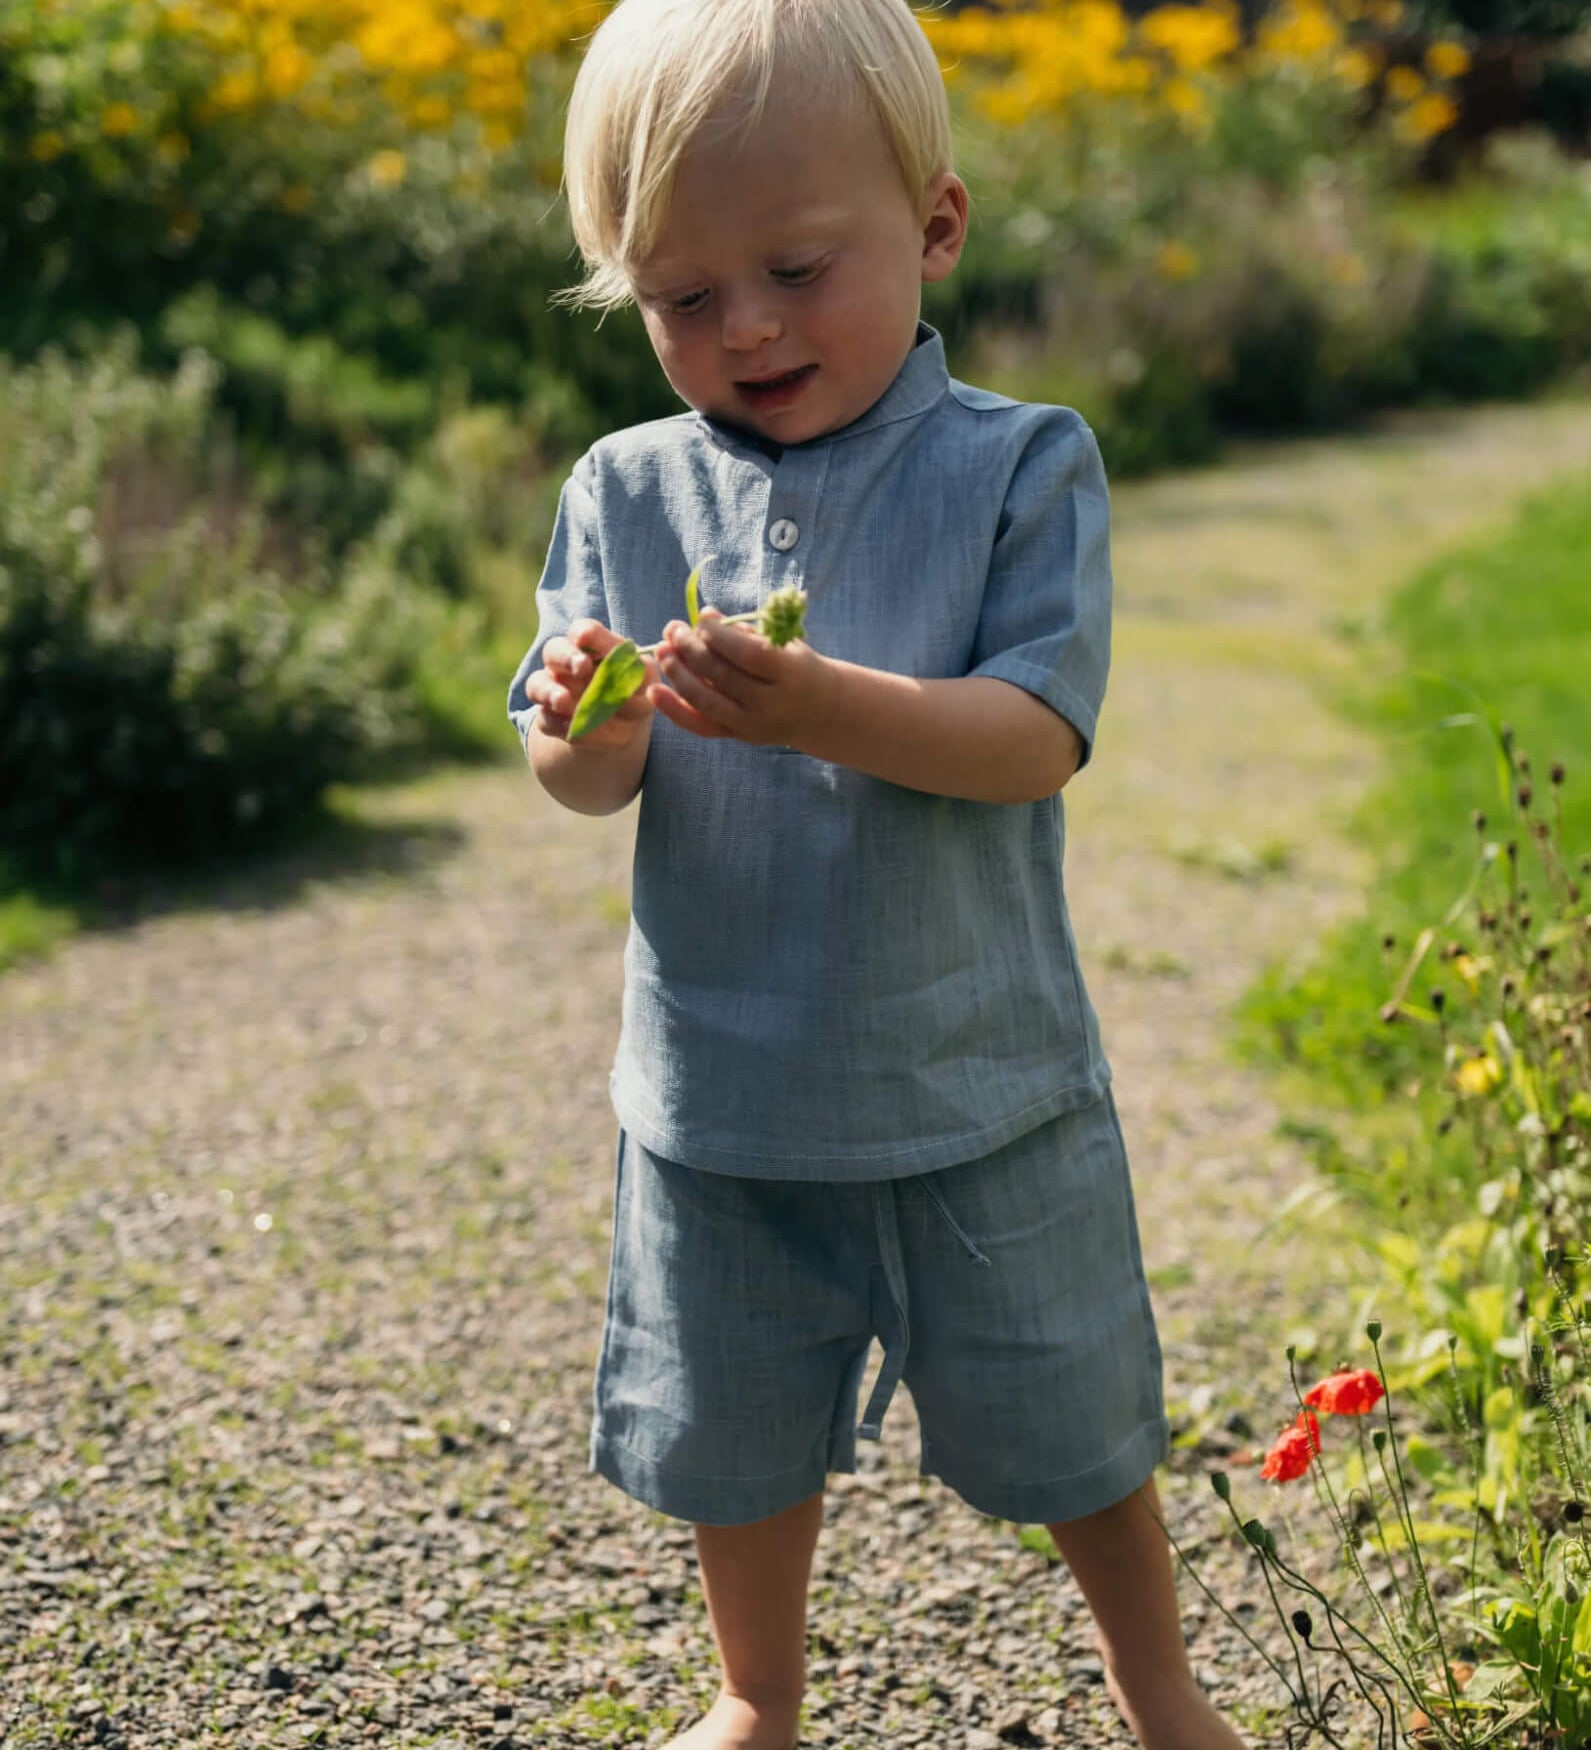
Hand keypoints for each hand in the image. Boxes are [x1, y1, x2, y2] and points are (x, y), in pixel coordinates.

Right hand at [526, 619, 658, 749]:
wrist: (620, 730)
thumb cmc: (635, 696)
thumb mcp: (646, 688)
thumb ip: (637, 684)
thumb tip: (625, 690)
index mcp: (593, 649)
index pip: (584, 631)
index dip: (584, 633)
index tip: (585, 638)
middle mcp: (567, 664)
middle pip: (554, 650)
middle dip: (566, 657)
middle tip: (582, 666)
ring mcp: (554, 690)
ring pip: (538, 683)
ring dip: (549, 691)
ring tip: (562, 700)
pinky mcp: (549, 718)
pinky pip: (544, 719)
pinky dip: (556, 723)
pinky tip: (570, 727)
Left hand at [652, 608, 835, 747]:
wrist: (819, 711)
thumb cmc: (797, 666)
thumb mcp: (783, 643)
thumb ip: (745, 630)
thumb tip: (705, 615)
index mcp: (790, 673)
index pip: (747, 653)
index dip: (718, 635)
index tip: (701, 619)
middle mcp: (770, 704)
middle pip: (721, 675)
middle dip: (691, 649)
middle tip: (673, 629)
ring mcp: (752, 725)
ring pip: (705, 700)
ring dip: (677, 673)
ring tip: (662, 650)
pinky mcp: (737, 736)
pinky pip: (700, 726)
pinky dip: (674, 710)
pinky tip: (654, 691)